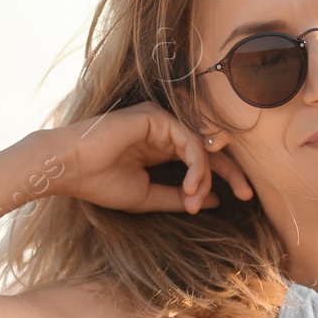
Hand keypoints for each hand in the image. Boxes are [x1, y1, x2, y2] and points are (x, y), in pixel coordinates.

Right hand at [40, 101, 254, 213]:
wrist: (68, 169)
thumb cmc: (99, 182)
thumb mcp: (147, 197)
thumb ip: (179, 195)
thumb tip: (215, 200)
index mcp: (161, 148)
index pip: (202, 159)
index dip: (223, 178)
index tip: (240, 200)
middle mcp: (163, 132)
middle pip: (209, 149)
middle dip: (232, 173)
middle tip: (249, 195)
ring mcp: (160, 122)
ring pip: (200, 146)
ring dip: (204, 176)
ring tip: (194, 200)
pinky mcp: (156, 117)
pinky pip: (189, 140)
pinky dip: (195, 165)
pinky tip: (190, 186)